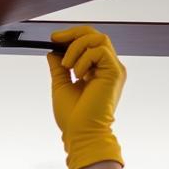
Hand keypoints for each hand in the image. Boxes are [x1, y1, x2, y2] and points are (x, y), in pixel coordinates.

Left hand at [46, 26, 125, 168]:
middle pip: (96, 35)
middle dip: (74, 34)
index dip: (72, 37)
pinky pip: (100, 51)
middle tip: (55, 39)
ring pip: (99, 39)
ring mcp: (114, 70)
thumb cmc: (72, 118)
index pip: (89, 43)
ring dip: (77, 48)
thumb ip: (59, 68)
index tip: (53, 39)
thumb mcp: (61, 86)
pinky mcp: (115, 73)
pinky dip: (83, 60)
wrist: (81, 134)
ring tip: (67, 67)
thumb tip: (52, 51)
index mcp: (97, 71)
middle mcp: (108, 68)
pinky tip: (77, 75)